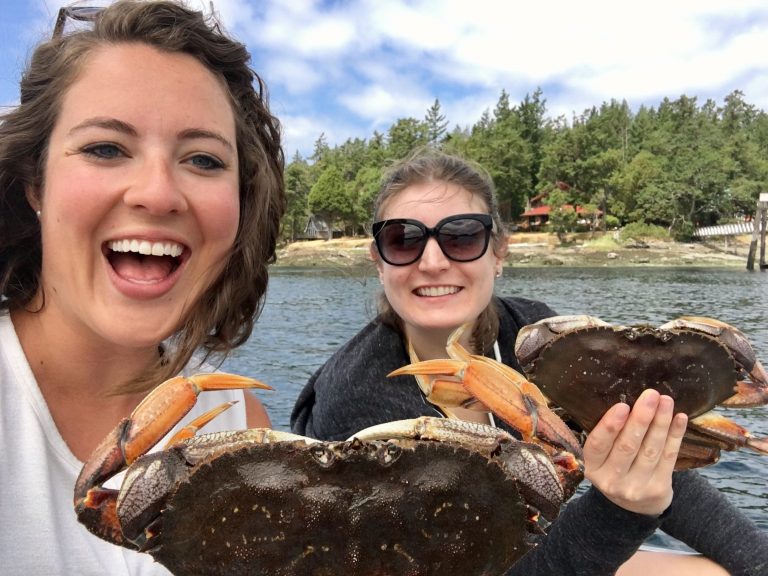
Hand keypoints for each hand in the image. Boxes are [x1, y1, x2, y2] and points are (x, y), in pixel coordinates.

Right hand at [583, 388, 687, 515]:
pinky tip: (680, 418)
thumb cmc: (617, 468)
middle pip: (627, 446)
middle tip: (650, 395)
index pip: (598, 444)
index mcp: (592, 467)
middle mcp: (611, 480)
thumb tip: (629, 402)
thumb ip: (610, 436)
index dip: (610, 425)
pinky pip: (669, 457)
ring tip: (665, 401)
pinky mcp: (658, 489)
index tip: (622, 405)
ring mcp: (636, 487)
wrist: (637, 506)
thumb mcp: (603, 457)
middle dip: (641, 418)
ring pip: (651, 449)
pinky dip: (675, 435)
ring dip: (660, 422)